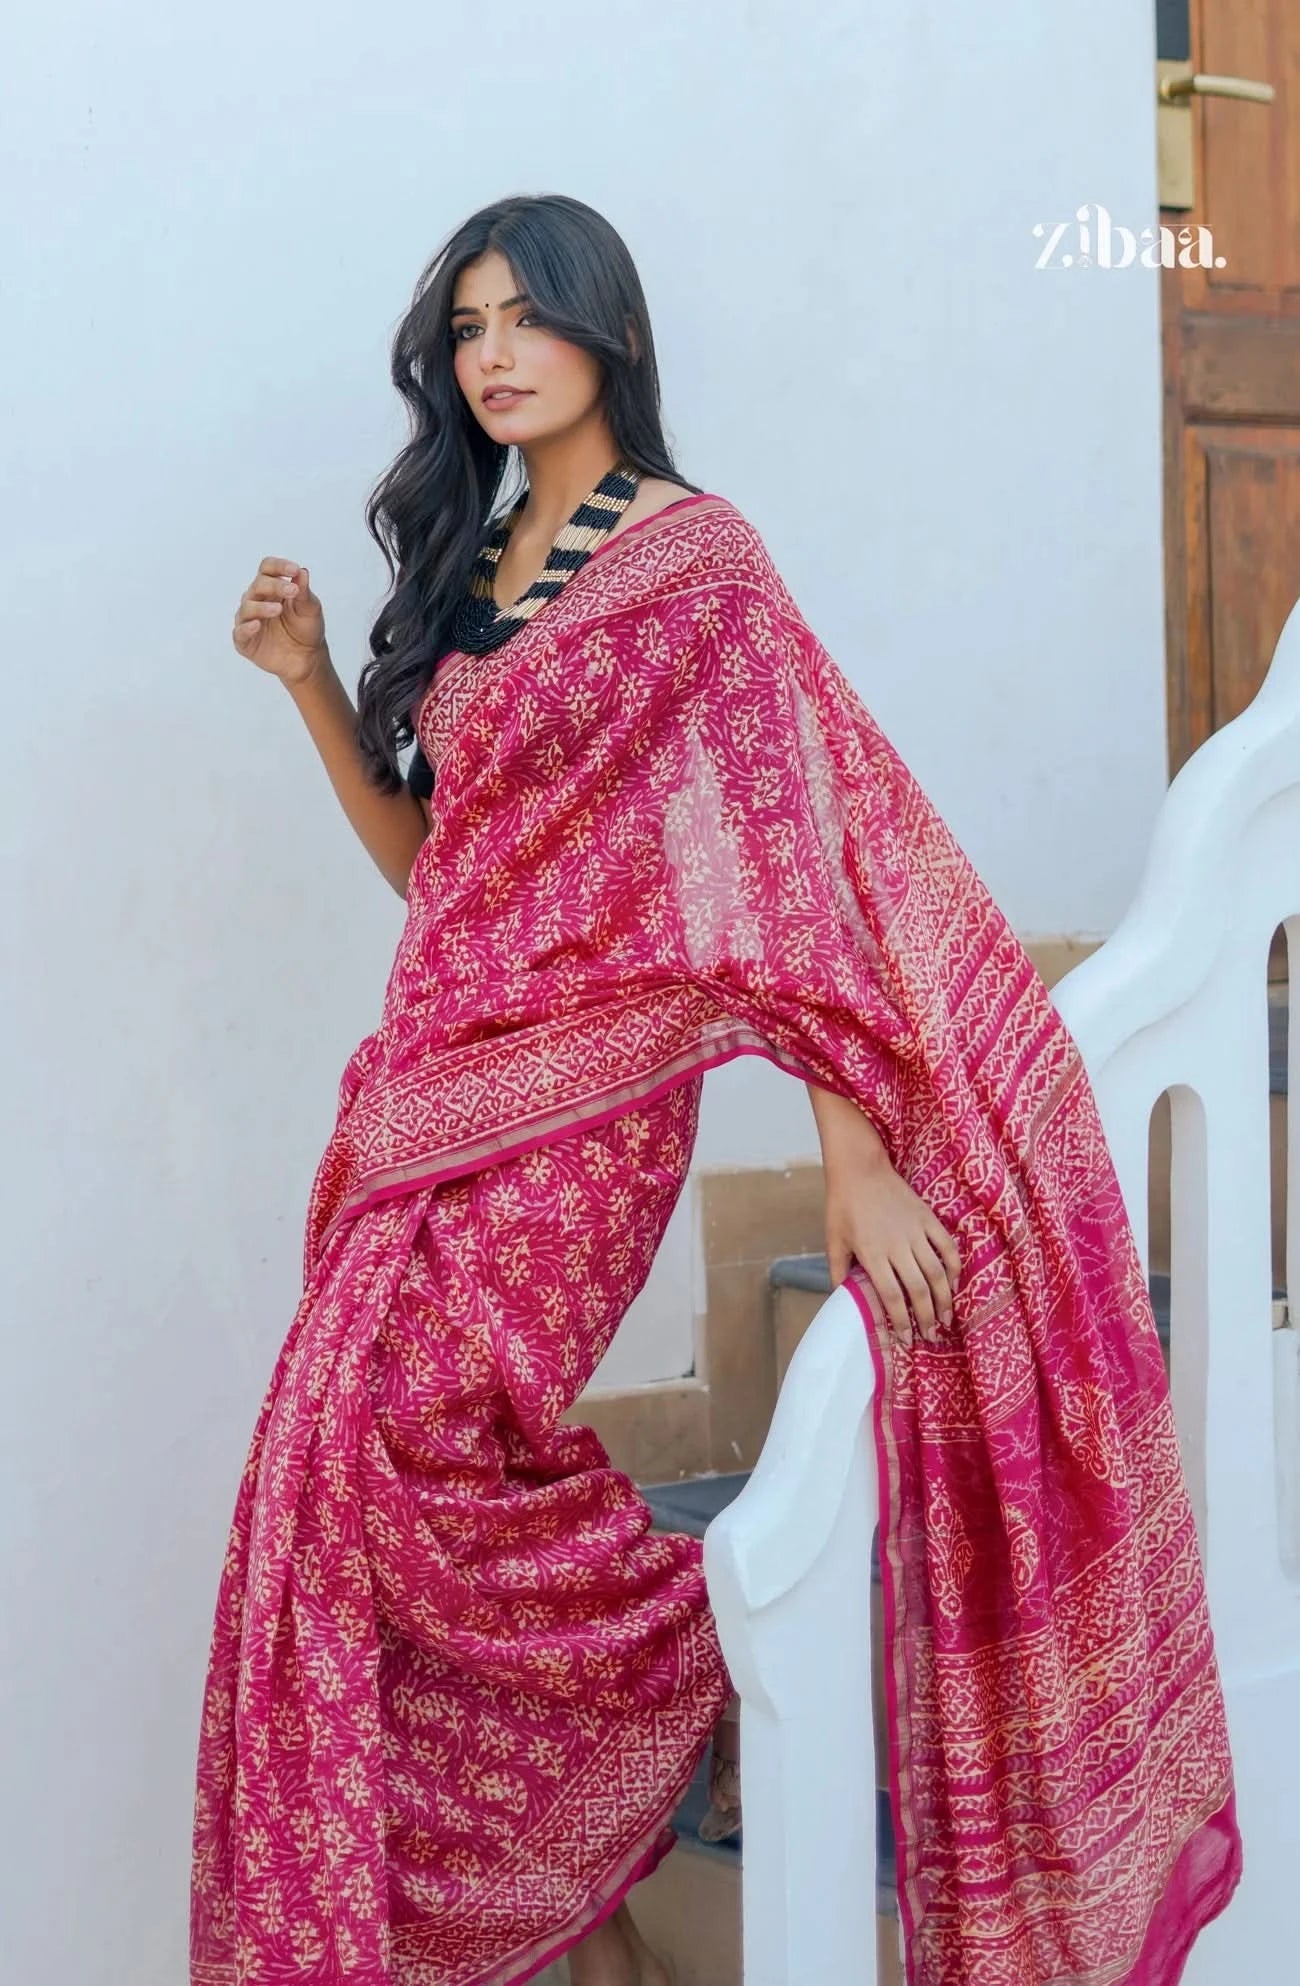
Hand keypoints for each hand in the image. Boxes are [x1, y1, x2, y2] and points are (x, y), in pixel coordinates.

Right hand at [233, 556, 327, 685]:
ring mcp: (249, 620)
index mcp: (272, 588)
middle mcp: (257, 600)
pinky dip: (246, 628)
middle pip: (257, 585)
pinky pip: (240, 632)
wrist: (308, 658)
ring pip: (247, 607)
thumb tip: (302, 571)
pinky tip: (257, 625)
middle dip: (274, 586)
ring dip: (262, 607)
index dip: (278, 566)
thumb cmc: (306, 629)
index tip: (294, 570)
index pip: (267, 569)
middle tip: (292, 591)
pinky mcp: (246, 641)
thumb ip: (304, 591)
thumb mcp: (310, 609)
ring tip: (278, 609)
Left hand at [808, 1090, 960, 1346]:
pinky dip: (954, 1268)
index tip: (905, 1339)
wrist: (860, 1169)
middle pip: (919, 1290)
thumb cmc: (843, 1206)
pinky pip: (948, 1248)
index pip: (891, 1297)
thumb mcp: (834, 1240)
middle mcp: (897, 1246)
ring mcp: (916, 1232)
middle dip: (926, 1318)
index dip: (901, 1322)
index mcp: (872, 1254)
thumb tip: (841, 1300)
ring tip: (945, 1318)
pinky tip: (953, 1284)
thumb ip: (839, 1272)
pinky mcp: (928, 1219)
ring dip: (944, 1300)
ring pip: (937, 1273)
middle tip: (930, 1335)